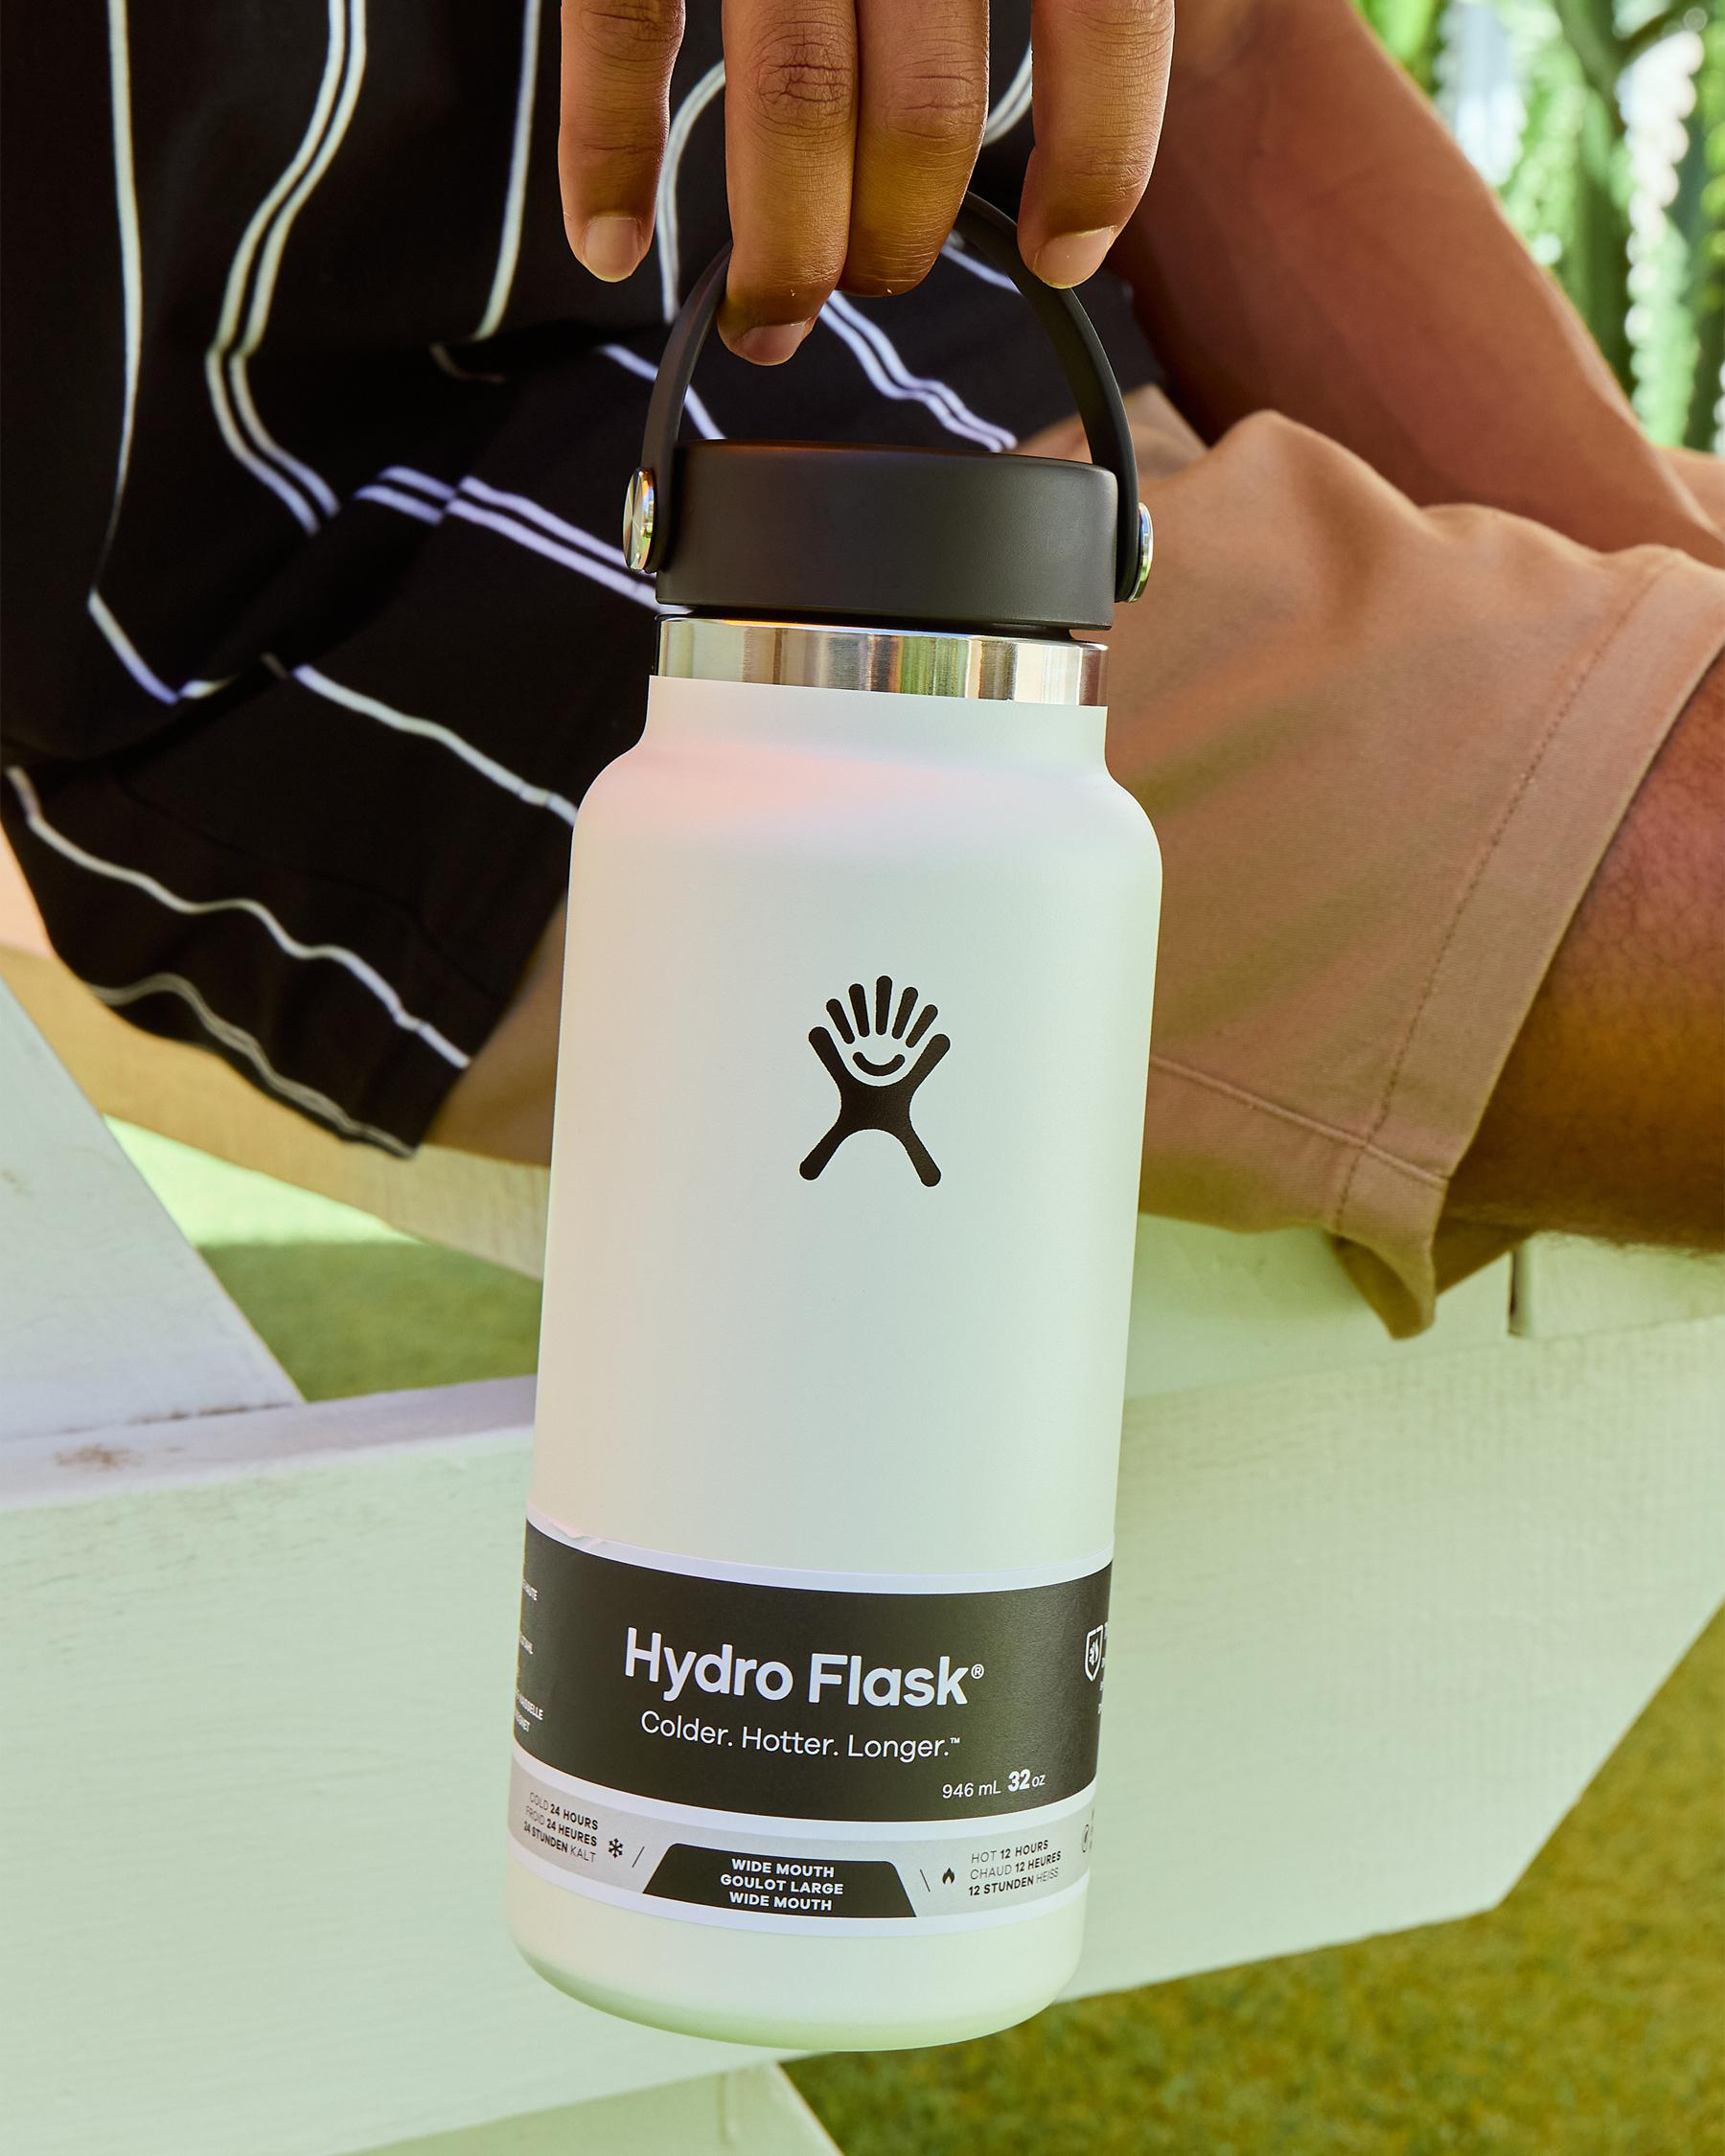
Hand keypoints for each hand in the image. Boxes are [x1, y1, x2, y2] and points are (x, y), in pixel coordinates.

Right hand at [558, 0, 1173, 361]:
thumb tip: (1093, 135)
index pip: (1109, 14)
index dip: (1100, 157)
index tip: (1068, 256)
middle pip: (926, 105)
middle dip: (899, 237)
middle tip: (879, 281)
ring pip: (791, 103)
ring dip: (784, 244)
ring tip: (774, 319)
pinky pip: (621, 29)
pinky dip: (606, 151)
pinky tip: (610, 250)